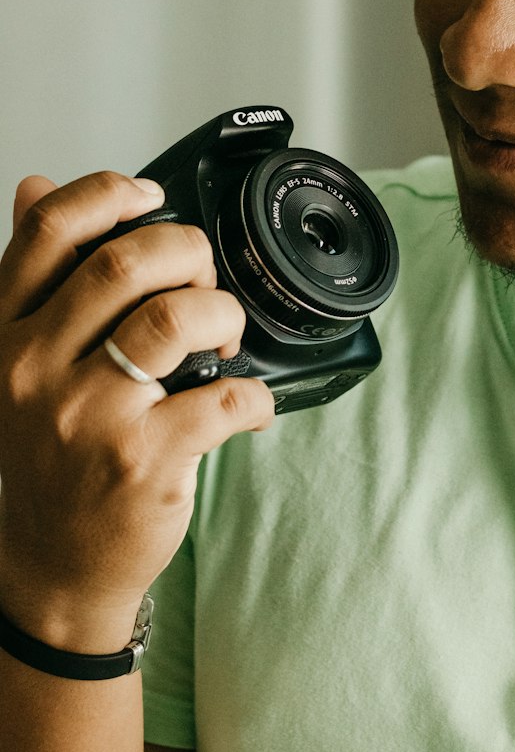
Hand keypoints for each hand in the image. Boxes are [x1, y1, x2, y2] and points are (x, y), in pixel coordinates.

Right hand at [0, 171, 273, 652]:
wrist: (51, 569)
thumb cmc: (49, 455)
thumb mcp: (17, 361)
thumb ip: (33, 275)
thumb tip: (36, 183)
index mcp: (5, 334)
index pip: (47, 232)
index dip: (109, 194)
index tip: (153, 196)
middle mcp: (34, 371)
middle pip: (125, 265)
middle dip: (188, 253)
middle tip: (205, 278)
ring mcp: (88, 417)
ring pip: (174, 318)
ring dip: (221, 312)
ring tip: (226, 336)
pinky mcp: (142, 462)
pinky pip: (223, 398)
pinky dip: (253, 394)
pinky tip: (246, 404)